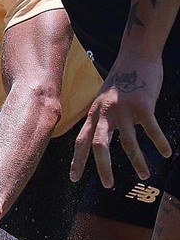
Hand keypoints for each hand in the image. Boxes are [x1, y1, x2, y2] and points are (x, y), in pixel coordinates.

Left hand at [71, 57, 169, 187]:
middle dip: (103, 168)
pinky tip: (166, 153)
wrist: (136, 55)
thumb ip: (101, 117)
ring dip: (137, 161)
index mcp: (94, 113)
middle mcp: (105, 113)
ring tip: (143, 175)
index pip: (81, 140)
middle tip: (107, 185)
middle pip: (100, 146)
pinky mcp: (143, 105)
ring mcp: (124, 110)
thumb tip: (99, 138)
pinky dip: (160, 143)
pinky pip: (151, 130)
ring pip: (128, 143)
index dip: (77, 160)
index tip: (74, 178)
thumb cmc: (121, 78)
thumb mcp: (103, 98)